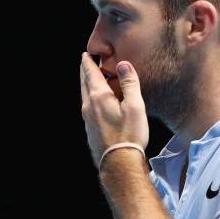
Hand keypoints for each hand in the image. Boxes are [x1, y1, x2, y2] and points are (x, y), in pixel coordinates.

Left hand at [80, 53, 148, 167]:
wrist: (119, 164)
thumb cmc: (129, 135)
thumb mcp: (135, 106)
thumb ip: (129, 84)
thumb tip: (123, 64)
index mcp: (99, 97)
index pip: (91, 74)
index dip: (88, 63)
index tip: (86, 54)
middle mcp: (89, 106)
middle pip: (84, 84)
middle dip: (85, 72)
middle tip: (86, 63)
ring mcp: (88, 120)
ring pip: (84, 96)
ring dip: (87, 86)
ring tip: (91, 81)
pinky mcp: (90, 131)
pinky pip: (88, 109)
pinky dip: (90, 99)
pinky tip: (96, 104)